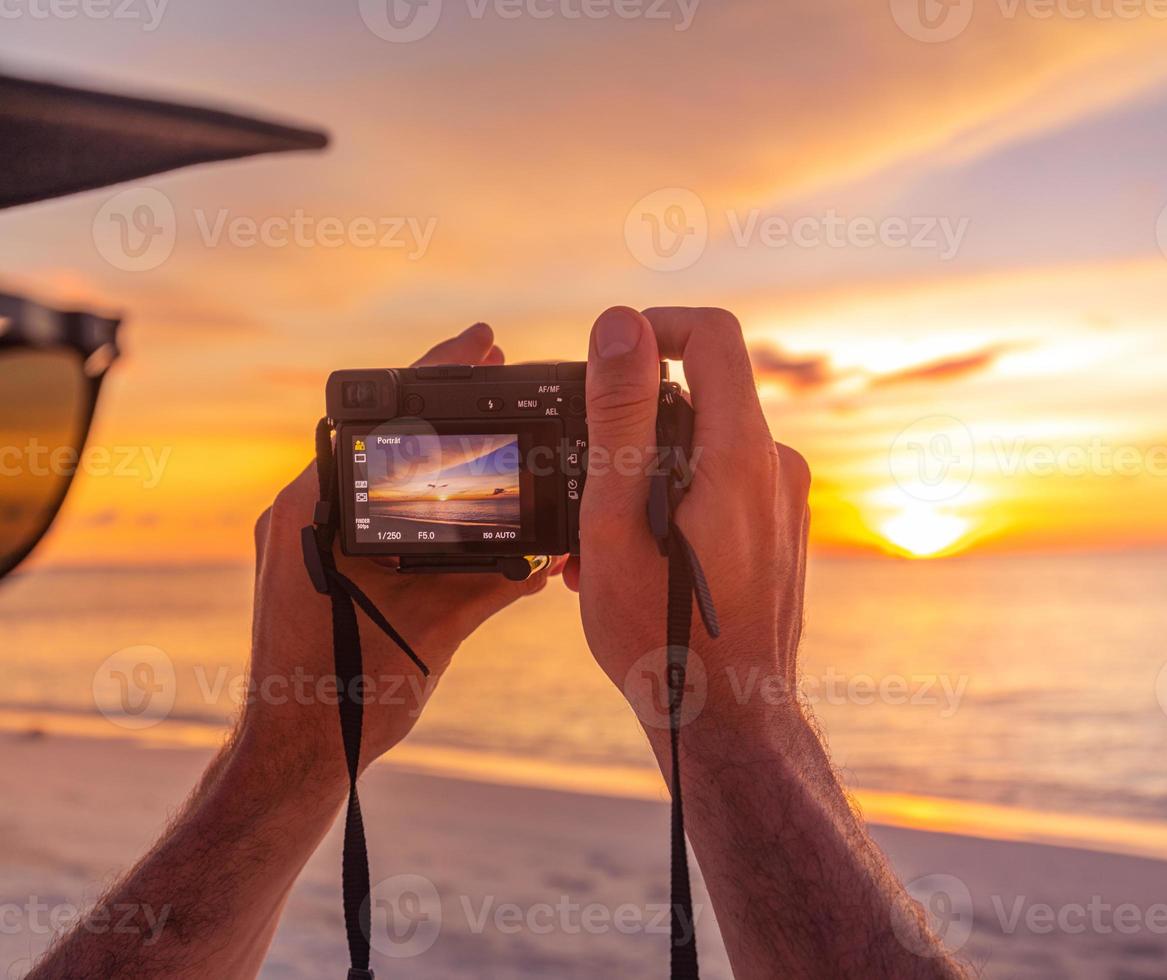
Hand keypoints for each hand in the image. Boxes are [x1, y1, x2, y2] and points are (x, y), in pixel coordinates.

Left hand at [245, 323, 556, 777]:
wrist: (295, 757)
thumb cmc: (347, 697)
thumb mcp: (433, 630)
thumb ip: (491, 583)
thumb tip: (550, 556)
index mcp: (315, 510)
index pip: (382, 418)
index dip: (438, 375)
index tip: (483, 342)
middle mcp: (299, 512)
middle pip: (377, 435)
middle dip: (440, 404)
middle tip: (494, 366)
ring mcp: (302, 537)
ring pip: (372, 472)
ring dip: (426, 449)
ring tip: (485, 425)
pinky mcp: (312, 563)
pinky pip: (366, 511)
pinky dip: (412, 495)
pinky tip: (457, 493)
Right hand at [565, 306, 811, 747]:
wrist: (728, 722)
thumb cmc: (662, 637)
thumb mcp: (616, 520)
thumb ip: (619, 414)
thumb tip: (619, 324)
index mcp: (742, 454)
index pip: (713, 336)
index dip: (655, 327)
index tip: (610, 359)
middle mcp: (778, 468)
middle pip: (702, 396)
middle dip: (635, 425)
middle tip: (585, 487)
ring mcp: (785, 503)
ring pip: (706, 449)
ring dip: (648, 478)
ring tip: (604, 546)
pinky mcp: (781, 532)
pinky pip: (723, 489)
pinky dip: (676, 506)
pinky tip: (638, 563)